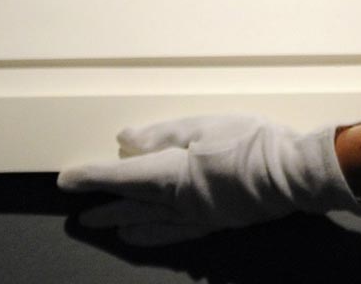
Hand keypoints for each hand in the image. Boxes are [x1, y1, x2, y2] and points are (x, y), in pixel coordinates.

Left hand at [58, 115, 360, 246]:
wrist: (294, 172)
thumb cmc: (251, 140)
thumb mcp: (204, 125)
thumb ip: (162, 133)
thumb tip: (126, 141)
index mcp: (172, 175)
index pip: (122, 177)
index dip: (91, 178)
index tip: (66, 180)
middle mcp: (179, 203)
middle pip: (132, 206)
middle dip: (105, 207)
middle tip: (80, 215)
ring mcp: (198, 218)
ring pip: (153, 224)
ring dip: (127, 224)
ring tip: (110, 228)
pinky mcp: (216, 223)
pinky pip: (178, 233)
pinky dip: (158, 235)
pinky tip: (151, 234)